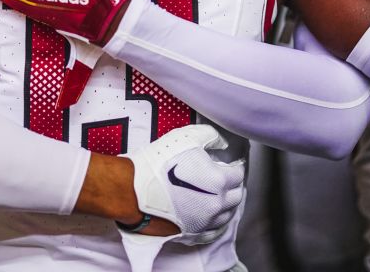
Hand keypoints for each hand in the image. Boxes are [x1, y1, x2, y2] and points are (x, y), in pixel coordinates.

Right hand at [122, 125, 243, 245]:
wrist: (132, 190)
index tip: (232, 164)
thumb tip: (222, 143)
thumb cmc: (158, 163)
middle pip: (236, 196)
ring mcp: (204, 222)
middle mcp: (216, 204)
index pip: (237, 175)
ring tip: (220, 197)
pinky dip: (216, 224)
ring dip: (226, 205)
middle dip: (233, 186)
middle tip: (226, 179)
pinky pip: (213, 233)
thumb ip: (211, 136)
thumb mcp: (187, 137)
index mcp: (218, 181)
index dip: (235, 167)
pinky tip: (212, 217)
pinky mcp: (192, 233)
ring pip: (226, 216)